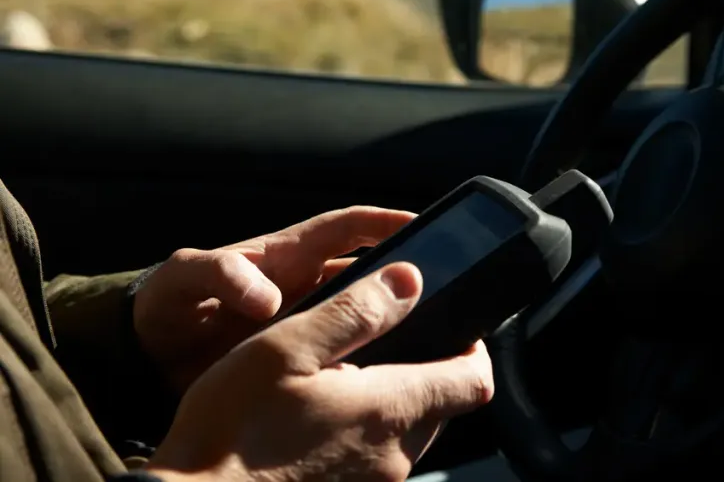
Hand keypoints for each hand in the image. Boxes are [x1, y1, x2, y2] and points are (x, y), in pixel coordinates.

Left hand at [134, 207, 415, 390]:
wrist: (145, 363)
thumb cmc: (168, 306)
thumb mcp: (184, 281)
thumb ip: (219, 275)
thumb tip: (267, 295)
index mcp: (287, 255)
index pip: (349, 227)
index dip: (387, 221)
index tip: (426, 223)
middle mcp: (307, 287)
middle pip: (371, 276)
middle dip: (407, 278)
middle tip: (448, 290)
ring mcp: (308, 326)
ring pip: (366, 320)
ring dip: (394, 326)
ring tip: (432, 342)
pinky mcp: (302, 362)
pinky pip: (346, 359)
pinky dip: (368, 367)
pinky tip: (386, 383)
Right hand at [145, 262, 493, 481]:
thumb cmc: (231, 430)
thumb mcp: (289, 347)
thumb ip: (356, 311)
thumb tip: (410, 282)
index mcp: (391, 410)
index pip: (474, 380)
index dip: (474, 348)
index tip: (456, 327)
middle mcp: (393, 456)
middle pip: (443, 406)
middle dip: (429, 370)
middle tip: (388, 342)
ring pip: (409, 435)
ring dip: (392, 402)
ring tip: (345, 376)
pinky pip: (375, 459)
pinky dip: (364, 433)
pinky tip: (321, 418)